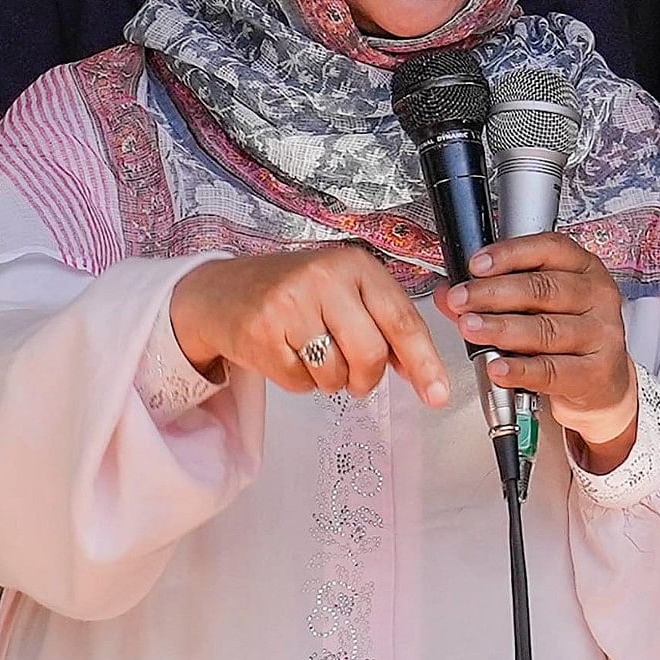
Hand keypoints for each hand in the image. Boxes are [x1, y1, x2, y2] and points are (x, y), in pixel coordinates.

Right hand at [168, 244, 451, 408]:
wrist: (221, 292)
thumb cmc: (294, 294)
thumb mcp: (345, 293)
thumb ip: (385, 324)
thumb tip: (423, 371)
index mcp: (355, 264)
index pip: (402, 320)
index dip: (424, 362)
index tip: (437, 394)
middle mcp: (324, 277)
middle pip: (371, 354)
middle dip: (367, 378)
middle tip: (357, 379)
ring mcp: (290, 303)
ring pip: (336, 374)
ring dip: (330, 380)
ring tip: (312, 354)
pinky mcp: (261, 332)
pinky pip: (301, 382)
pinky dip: (299, 381)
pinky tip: (286, 354)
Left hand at [439, 233, 636, 459]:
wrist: (603, 382)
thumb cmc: (568, 336)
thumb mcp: (536, 307)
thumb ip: (492, 298)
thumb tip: (446, 294)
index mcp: (583, 268)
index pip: (548, 249)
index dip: (510, 254)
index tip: (476, 265)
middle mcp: (596, 296)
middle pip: (543, 288)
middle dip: (494, 293)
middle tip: (461, 300)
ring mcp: (601, 334)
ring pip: (546, 329)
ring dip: (502, 328)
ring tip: (471, 328)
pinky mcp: (597, 371)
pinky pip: (552, 370)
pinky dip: (520, 370)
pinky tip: (498, 367)